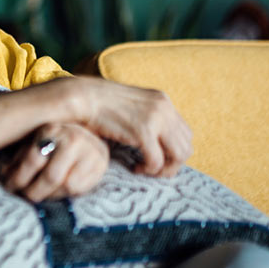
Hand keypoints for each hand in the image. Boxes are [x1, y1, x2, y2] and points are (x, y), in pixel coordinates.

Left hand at [0, 123, 108, 201]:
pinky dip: (65, 194)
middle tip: (25, 196)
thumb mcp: (35, 140)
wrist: (86, 130)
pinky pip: (81, 189)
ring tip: (40, 194)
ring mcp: (90, 152)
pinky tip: (56, 191)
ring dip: (50, 195)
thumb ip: (21, 157)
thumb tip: (4, 174)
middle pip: (52, 176)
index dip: (19, 177)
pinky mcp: (101, 164)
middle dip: (34, 191)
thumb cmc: (52, 139)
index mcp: (52, 130)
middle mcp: (73, 139)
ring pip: (67, 186)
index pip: (33, 159)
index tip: (9, 186)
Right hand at [59, 76, 192, 177]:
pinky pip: (157, 161)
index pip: (185, 133)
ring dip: (164, 169)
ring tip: (145, 170)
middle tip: (153, 170)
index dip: (173, 152)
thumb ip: (147, 117)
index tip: (156, 159)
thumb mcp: (131, 105)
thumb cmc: (99, 105)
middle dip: (172, 164)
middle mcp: (164, 107)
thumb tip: (157, 139)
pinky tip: (134, 168)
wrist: (82, 96)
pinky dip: (148, 170)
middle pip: (186, 146)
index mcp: (162, 101)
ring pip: (178, 156)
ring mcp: (156, 118)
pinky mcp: (143, 131)